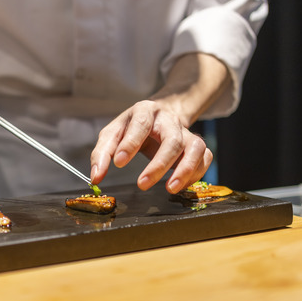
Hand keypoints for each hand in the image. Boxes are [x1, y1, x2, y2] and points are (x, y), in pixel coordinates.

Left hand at [90, 100, 212, 193]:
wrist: (162, 112)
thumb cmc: (133, 126)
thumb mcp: (113, 133)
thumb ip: (102, 154)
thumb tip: (96, 177)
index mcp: (145, 112)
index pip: (140, 125)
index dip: (130, 143)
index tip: (119, 163)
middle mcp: (169, 120)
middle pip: (171, 140)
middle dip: (158, 165)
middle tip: (142, 184)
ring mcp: (186, 132)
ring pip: (194, 148)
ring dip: (185, 170)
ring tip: (170, 189)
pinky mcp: (197, 144)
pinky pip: (205, 157)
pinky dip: (196, 173)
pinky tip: (181, 185)